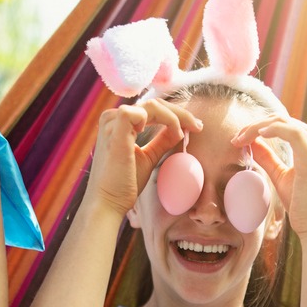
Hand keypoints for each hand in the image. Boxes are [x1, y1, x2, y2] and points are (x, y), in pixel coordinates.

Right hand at [86, 100, 197, 214]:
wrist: (108, 203)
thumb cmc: (124, 184)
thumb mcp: (148, 157)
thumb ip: (161, 141)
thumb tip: (179, 130)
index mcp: (117, 123)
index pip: (151, 108)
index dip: (175, 114)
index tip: (195, 127)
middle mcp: (112, 118)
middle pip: (154, 104)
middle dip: (180, 113)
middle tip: (199, 126)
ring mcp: (112, 123)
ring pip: (152, 105)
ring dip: (175, 116)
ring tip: (186, 133)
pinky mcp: (115, 131)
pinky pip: (142, 112)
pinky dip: (162, 118)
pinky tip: (172, 132)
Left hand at [232, 116, 306, 237]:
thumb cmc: (304, 205)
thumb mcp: (281, 176)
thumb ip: (268, 158)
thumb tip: (252, 143)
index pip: (283, 124)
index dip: (257, 127)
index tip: (238, 139)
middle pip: (282, 119)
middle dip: (254, 126)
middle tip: (235, 138)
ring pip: (283, 122)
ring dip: (257, 127)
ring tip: (240, 139)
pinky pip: (292, 133)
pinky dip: (273, 130)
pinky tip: (258, 135)